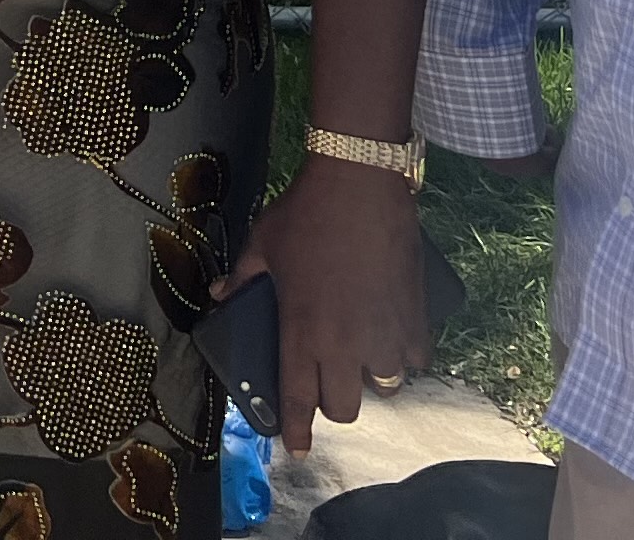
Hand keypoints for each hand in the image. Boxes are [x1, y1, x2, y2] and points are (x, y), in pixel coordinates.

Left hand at [222, 153, 430, 454]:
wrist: (359, 183)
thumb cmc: (305, 214)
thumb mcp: (262, 245)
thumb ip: (240, 278)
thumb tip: (218, 295)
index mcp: (302, 332)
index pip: (298, 399)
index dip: (297, 430)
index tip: (297, 450)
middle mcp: (344, 345)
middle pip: (344, 408)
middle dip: (333, 402)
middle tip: (327, 379)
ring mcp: (384, 337)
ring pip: (384, 386)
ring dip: (371, 375)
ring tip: (362, 350)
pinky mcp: (415, 321)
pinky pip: (415, 359)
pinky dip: (404, 353)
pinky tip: (393, 333)